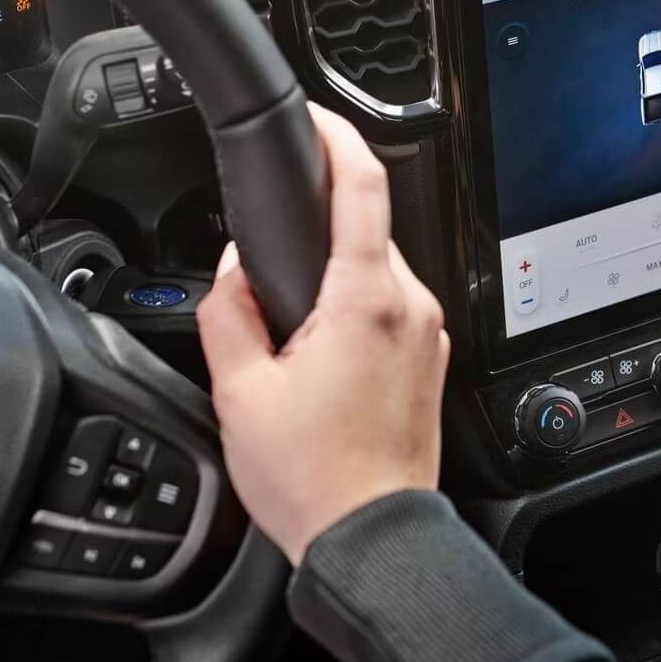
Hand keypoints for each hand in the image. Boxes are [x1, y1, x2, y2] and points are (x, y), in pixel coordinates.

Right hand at [197, 103, 450, 564]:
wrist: (370, 542)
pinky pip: (391, 311)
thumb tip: (232, 271)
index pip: (363, 186)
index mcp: (366, 300)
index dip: (338, 137)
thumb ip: (228, 312)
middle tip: (269, 276)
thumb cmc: (313, 480)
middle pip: (366, 231)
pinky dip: (355, 314)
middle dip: (316, 236)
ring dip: (335, 282)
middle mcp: (412, 307)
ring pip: (377, 273)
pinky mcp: (432, 363)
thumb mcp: (240, 391)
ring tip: (291, 338)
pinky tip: (322, 361)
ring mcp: (429, 336)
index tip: (316, 118)